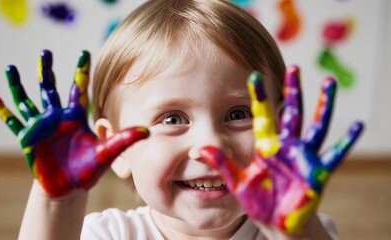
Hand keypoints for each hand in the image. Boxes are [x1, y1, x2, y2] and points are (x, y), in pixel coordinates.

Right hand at [0, 50, 148, 197]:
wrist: (69, 187)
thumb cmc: (88, 170)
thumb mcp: (106, 154)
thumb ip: (124, 140)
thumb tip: (147, 131)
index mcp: (76, 117)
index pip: (79, 89)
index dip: (81, 71)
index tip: (84, 52)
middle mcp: (57, 118)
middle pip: (50, 89)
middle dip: (47, 71)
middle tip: (44, 52)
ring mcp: (40, 126)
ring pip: (28, 100)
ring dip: (19, 85)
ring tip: (10, 68)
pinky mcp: (27, 138)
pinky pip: (13, 121)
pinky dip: (3, 110)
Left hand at [200, 66, 362, 234]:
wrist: (275, 221)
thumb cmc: (258, 200)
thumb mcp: (237, 181)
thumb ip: (220, 164)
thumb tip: (196, 150)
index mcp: (266, 146)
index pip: (263, 115)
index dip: (260, 96)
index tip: (255, 75)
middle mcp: (286, 147)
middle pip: (291, 113)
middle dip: (292, 91)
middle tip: (294, 68)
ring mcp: (304, 157)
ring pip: (315, 126)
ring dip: (323, 105)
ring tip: (329, 83)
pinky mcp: (318, 172)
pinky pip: (335, 154)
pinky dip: (346, 142)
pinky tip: (357, 126)